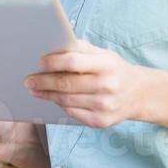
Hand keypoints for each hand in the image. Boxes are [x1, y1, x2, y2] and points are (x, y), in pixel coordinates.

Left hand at [26, 41, 149, 128]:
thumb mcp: (104, 54)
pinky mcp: (101, 121)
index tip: (40, 63)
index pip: (74, 62)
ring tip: (35, 90)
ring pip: (66, 101)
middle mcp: (107, 85)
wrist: (138, 94)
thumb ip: (81, 49)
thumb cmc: (114, 70)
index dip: (53, 62)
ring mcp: (105, 106)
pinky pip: (72, 114)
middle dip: (43, 82)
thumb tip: (55, 46)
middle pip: (66, 84)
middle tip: (29, 80)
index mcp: (107, 65)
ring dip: (47, 95)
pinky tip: (53, 99)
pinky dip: (60, 106)